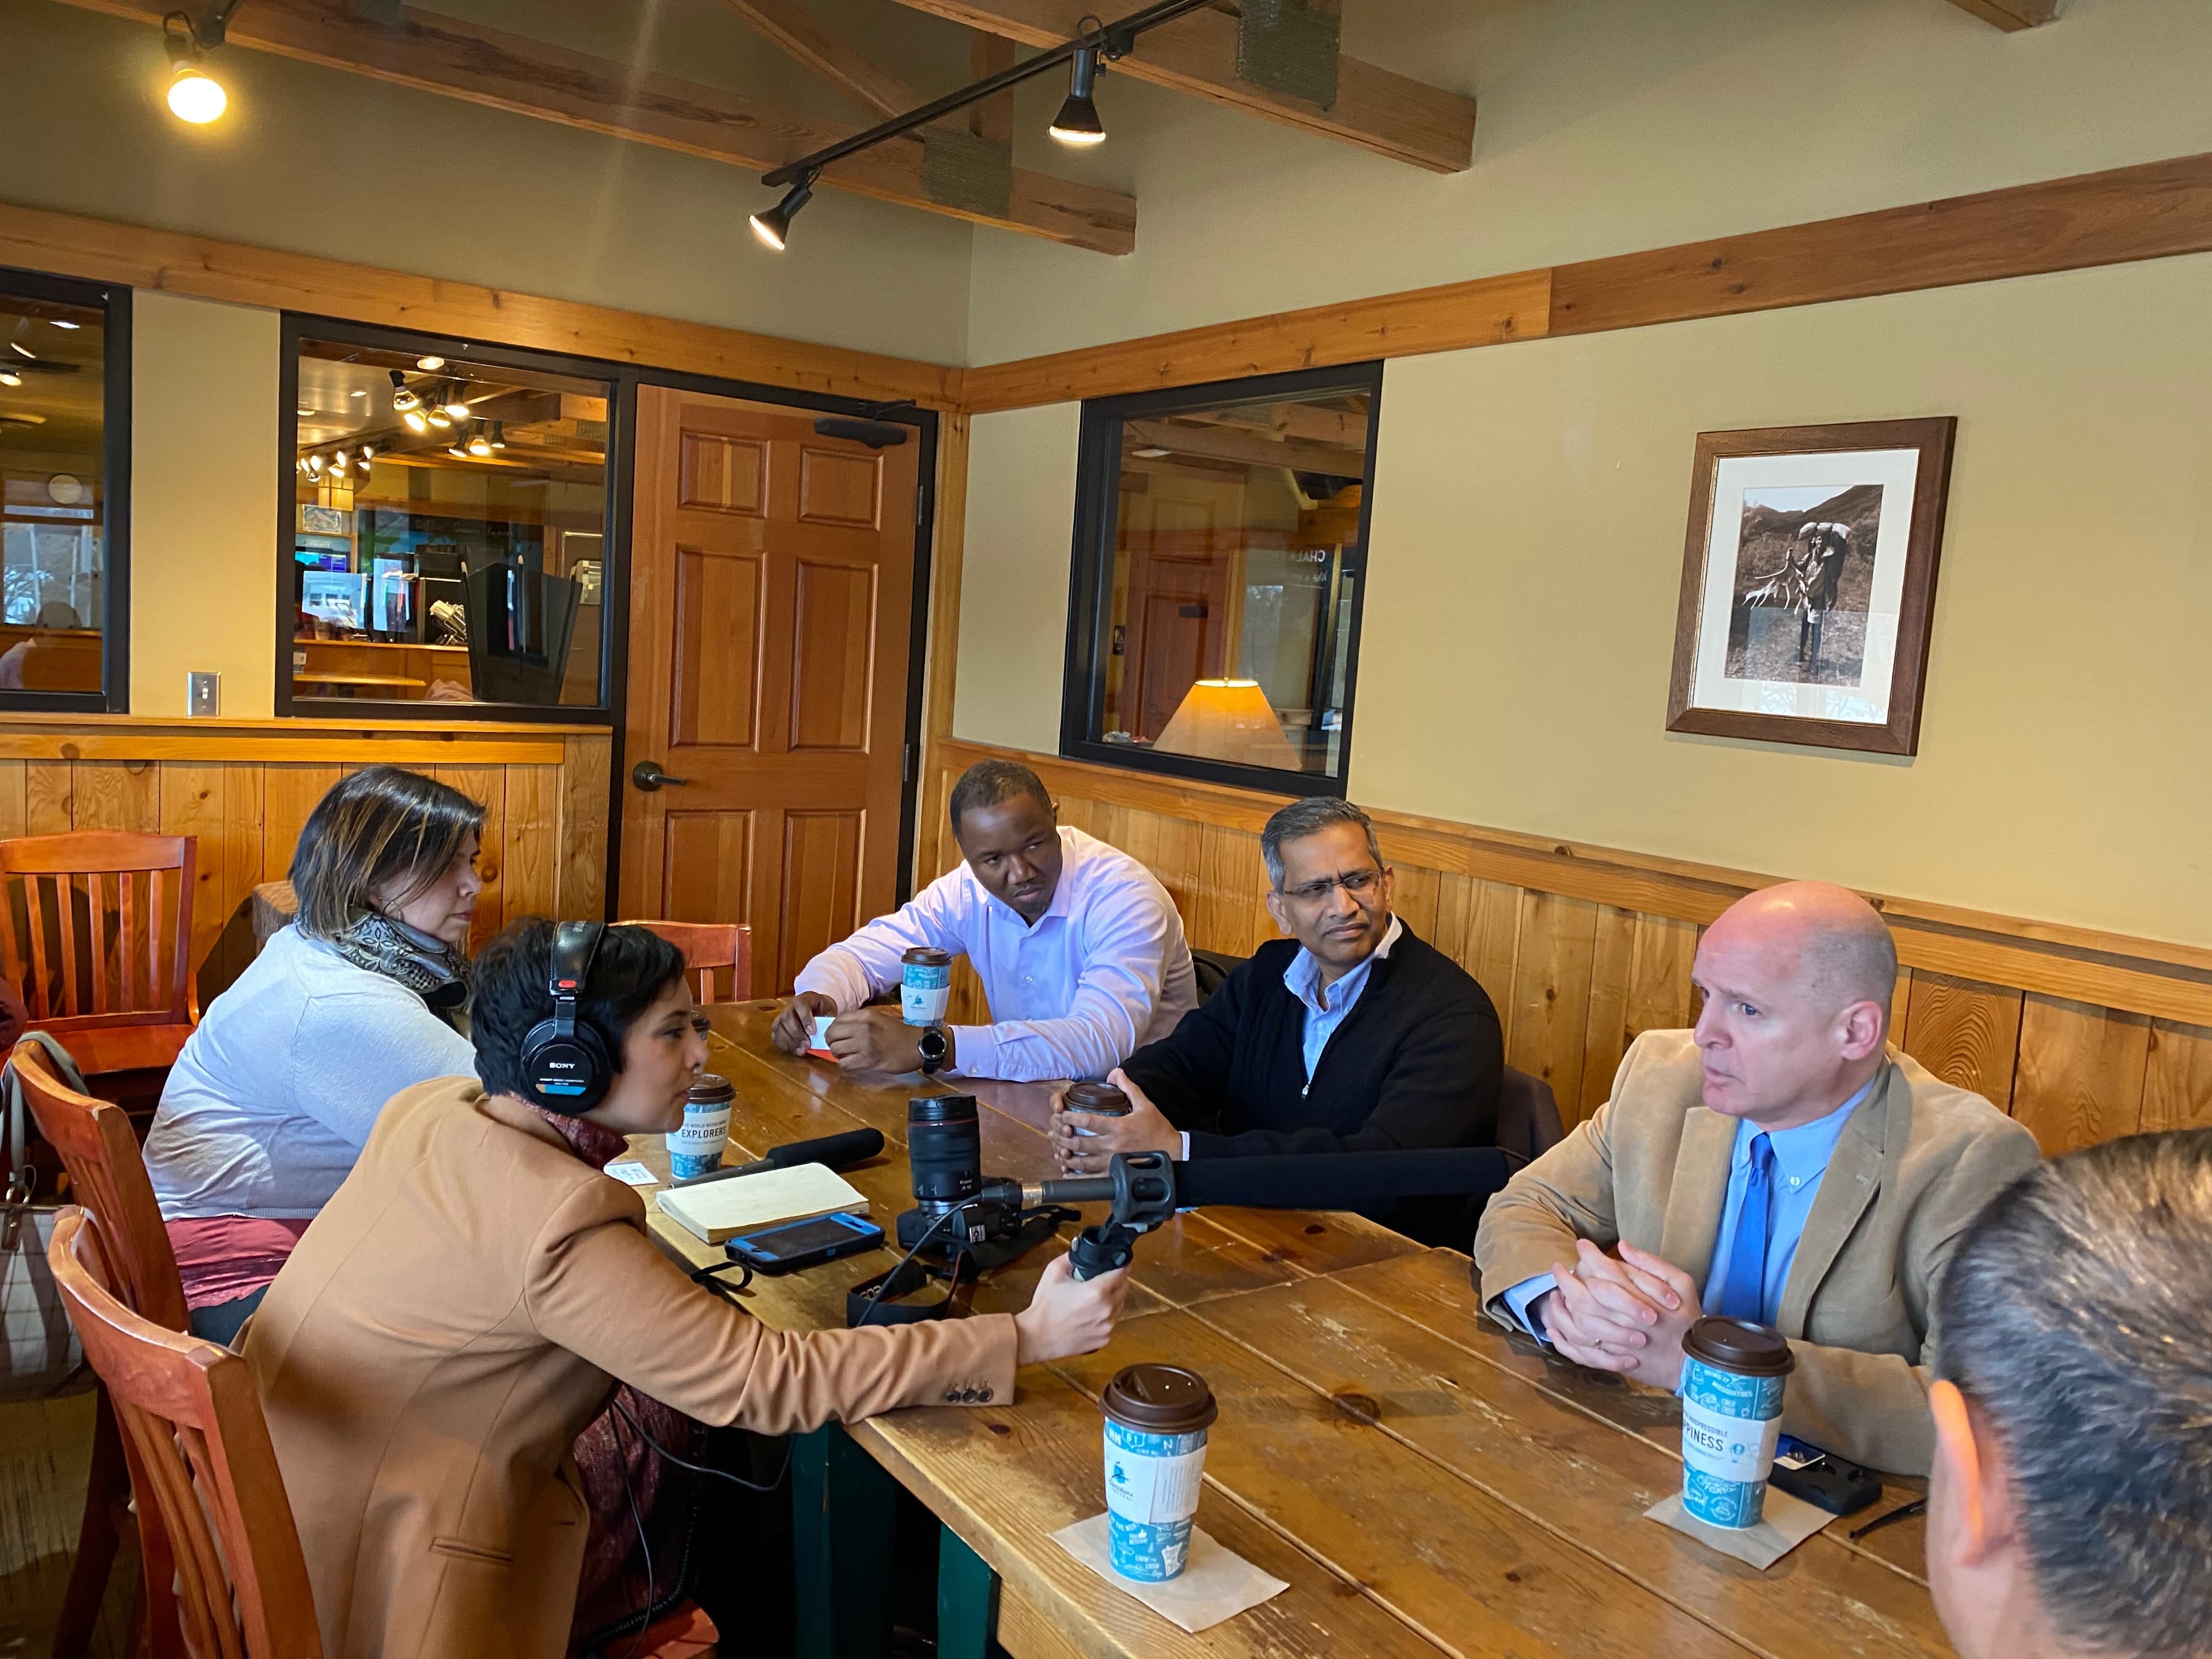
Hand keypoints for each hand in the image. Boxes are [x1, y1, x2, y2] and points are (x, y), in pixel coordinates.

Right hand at [771, 992, 837, 1054]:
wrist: (817, 1009)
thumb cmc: (823, 1011)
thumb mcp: (829, 1012)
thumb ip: (827, 1021)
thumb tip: (826, 1035)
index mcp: (804, 998)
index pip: (801, 1004)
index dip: (805, 1018)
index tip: (812, 1032)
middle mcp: (790, 1006)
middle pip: (787, 1017)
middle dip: (797, 1033)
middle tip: (807, 1045)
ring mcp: (781, 1015)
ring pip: (778, 1027)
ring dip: (790, 1041)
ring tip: (801, 1050)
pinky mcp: (778, 1026)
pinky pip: (775, 1035)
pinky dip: (784, 1045)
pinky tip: (794, 1050)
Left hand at [824, 1007, 937, 1073]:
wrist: (918, 1045)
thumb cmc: (899, 1033)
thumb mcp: (879, 1018)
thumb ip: (860, 1021)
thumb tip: (840, 1029)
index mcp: (866, 1015)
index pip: (837, 1019)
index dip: (835, 1028)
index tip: (840, 1035)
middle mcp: (863, 1027)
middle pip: (832, 1033)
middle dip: (832, 1041)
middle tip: (840, 1046)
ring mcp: (864, 1044)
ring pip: (836, 1049)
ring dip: (839, 1054)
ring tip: (847, 1055)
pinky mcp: (868, 1060)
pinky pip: (844, 1064)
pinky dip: (846, 1065)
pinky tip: (853, 1064)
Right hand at [1014, 1252, 1127, 1364]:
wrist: (1038, 1337)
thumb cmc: (1045, 1304)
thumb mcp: (1054, 1271)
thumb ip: (1073, 1256)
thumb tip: (1084, 1248)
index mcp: (1097, 1291)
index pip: (1122, 1272)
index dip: (1121, 1264)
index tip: (1118, 1261)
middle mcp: (1107, 1309)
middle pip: (1124, 1288)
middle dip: (1116, 1280)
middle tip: (1102, 1278)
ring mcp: (1107, 1326)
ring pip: (1119, 1305)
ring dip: (1112, 1299)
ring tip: (1094, 1298)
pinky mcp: (1105, 1339)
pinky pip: (1111, 1322)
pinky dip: (1105, 1316)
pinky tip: (1090, 1315)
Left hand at [1046, 1068, 1181, 1174]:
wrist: (1172, 1155)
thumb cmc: (1158, 1130)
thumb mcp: (1145, 1105)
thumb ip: (1128, 1087)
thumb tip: (1115, 1072)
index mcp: (1118, 1127)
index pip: (1087, 1121)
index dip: (1070, 1117)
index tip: (1061, 1114)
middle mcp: (1112, 1146)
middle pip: (1079, 1143)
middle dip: (1062, 1137)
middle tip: (1054, 1132)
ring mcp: (1112, 1163)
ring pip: (1082, 1162)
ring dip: (1066, 1156)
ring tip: (1057, 1149)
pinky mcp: (1115, 1175)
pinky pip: (1091, 1178)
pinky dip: (1076, 1176)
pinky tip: (1068, 1171)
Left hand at [1539, 1241, 1699, 1385]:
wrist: (1695, 1363)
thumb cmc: (1688, 1319)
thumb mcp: (1682, 1284)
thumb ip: (1652, 1263)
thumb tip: (1622, 1245)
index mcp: (1640, 1297)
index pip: (1605, 1271)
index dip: (1589, 1255)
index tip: (1581, 1245)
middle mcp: (1624, 1319)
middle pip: (1584, 1297)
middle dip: (1566, 1279)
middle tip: (1557, 1268)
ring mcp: (1616, 1342)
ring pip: (1578, 1323)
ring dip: (1562, 1307)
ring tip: (1555, 1294)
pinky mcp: (1613, 1360)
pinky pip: (1581, 1351)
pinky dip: (1564, 1339)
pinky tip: (1555, 1327)